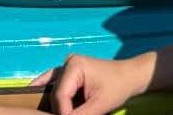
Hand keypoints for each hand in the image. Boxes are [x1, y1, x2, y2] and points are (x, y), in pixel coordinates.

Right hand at [33, 52, 155, 114]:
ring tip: (50, 114)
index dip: (62, 114)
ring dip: (53, 105)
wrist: (130, 76)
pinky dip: (52, 96)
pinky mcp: (69, 73)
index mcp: (73, 66)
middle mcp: (66, 63)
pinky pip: (55, 85)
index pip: (60, 96)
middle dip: (58, 111)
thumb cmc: (117, 87)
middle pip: (55, 94)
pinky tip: (42, 102)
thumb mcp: (99, 105)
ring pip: (52, 89)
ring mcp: (67, 67)